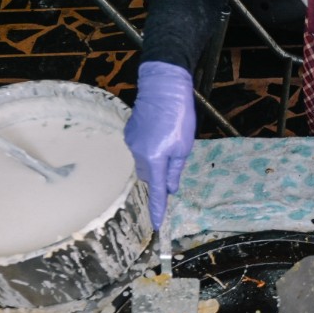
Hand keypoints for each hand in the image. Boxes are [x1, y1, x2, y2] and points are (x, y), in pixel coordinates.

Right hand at [124, 61, 195, 230]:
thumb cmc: (178, 116)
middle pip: (148, 177)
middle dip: (158, 180)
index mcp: (154, 159)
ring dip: (155, 164)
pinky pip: (140, 150)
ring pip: (144, 163)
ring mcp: (131, 142)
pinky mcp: (130, 133)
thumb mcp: (184, 147)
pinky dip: (149, 151)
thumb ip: (175, 170)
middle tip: (172, 173)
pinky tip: (159, 137)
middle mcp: (138, 153)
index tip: (157, 225)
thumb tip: (169, 188)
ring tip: (169, 146)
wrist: (162, 87)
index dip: (157, 209)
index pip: (156, 190)